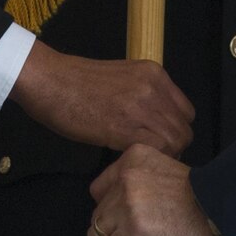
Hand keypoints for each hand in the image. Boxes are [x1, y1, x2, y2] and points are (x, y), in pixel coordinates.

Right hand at [8, 40, 193, 154]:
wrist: (49, 81)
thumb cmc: (76, 82)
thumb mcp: (122, 79)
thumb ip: (143, 96)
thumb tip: (154, 124)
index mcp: (154, 74)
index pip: (186, 112)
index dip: (176, 131)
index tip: (160, 142)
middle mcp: (153, 88)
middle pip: (184, 131)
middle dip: (172, 149)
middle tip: (150, 157)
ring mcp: (140, 106)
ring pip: (174, 143)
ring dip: (159, 157)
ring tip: (138, 160)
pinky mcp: (124, 126)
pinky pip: (153, 151)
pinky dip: (144, 161)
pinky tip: (126, 160)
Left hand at [87, 144, 230, 235]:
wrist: (224, 212)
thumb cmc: (206, 198)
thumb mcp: (167, 172)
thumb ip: (143, 182)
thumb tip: (125, 207)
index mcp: (134, 159)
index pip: (101, 188)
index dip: (110, 207)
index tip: (121, 218)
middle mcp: (125, 180)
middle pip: (98, 212)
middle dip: (112, 228)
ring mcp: (127, 207)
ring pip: (98, 233)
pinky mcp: (132, 235)